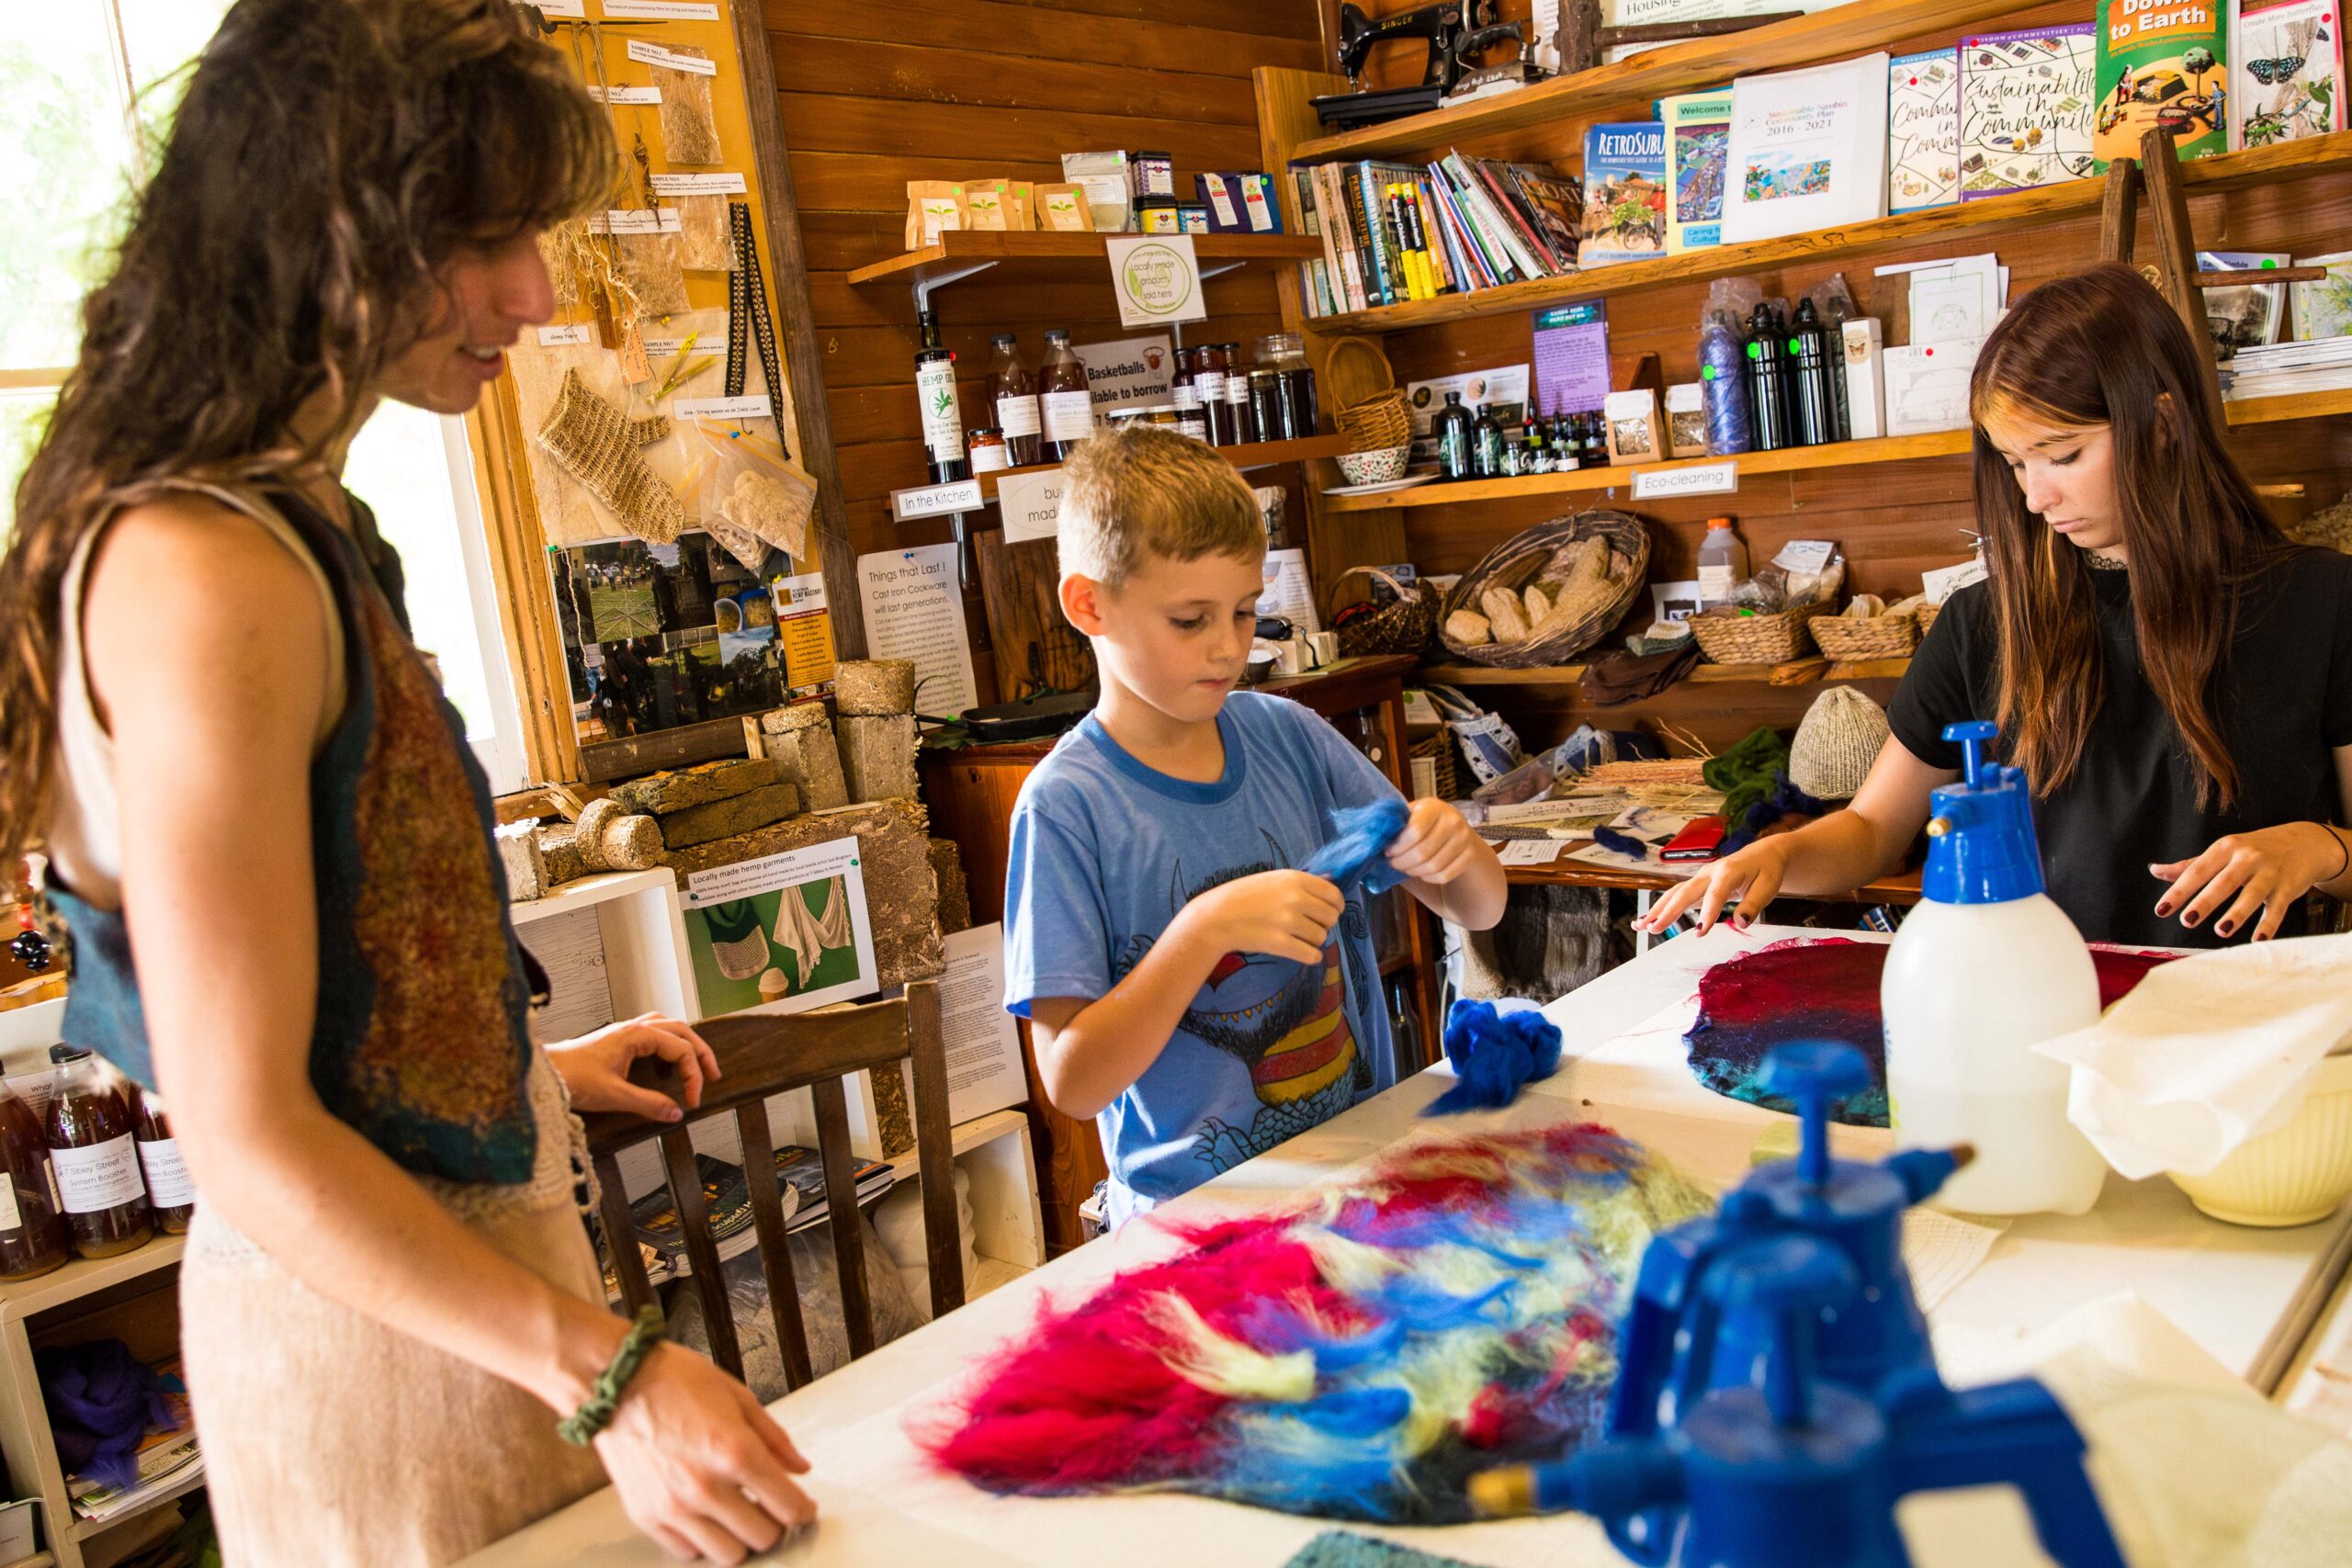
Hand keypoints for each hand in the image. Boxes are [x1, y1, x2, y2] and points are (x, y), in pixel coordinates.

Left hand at [546, 1013, 718, 1120]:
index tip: (693, 1100)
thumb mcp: (614, 1096)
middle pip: (682, 1030)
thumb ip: (648, 1104)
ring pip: (668, 1026)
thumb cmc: (572, 1077)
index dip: (693, 1076)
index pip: (681, 1050)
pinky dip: (669, 1041)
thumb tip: (676, 1113)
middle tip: (713, 1074)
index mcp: (637, 1035)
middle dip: (700, 1052)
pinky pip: (653, 1030)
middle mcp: (634, 1027)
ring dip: (686, 1042)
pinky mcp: (617, 1038)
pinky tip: (668, 1056)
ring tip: (697, 1061)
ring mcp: (625, 1031)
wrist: (544, 1072)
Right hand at [595, 1343, 814, 1562]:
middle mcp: (705, 1486)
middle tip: (771, 1509)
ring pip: (727, 1555)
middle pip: (762, 1538)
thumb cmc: (674, 1380)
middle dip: (775, 1525)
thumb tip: (800, 1468)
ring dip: (740, 1539)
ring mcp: (673, 1507)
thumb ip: (774, 1438)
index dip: (804, 1511)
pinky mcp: (646, 1516)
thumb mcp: (737, 1396)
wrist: (616, 1383)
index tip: (804, 1509)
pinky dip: (703, 1541)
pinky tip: (706, 1517)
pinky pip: (687, 1552)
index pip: (788, 1506)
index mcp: (734, 1451)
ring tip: (738, 1515)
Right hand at [1176, 870, 1343, 965]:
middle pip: (1331, 917)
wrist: (1215, 917)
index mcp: (1294, 878)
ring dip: (1314, 940)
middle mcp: (1295, 898)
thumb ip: (1302, 882)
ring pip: (1322, 937)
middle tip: (1309, 927)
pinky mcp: (1280, 943)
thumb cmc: (1243, 896)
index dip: (1336, 906)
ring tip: (1298, 938)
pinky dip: (1310, 956)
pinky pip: (1312, 954)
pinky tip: (1300, 952)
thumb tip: (1331, 882)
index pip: (1333, 894)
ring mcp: (1288, 921)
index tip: (1330, 912)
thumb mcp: (1273, 879)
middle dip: (1324, 924)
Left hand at [1385, 798, 1483, 884]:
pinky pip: (1446, 875)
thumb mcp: (1408, 814)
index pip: (1414, 832)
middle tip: (1393, 863)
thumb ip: (1395, 824)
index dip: (1397, 847)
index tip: (1387, 851)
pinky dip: (1429, 878)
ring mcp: (1464, 837)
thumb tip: (1372, 842)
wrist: (1451, 823)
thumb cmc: (1421, 820)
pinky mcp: (1470, 854)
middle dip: (1402, 863)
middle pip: (1423, 853)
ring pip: (1434, 866)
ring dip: (1414, 872)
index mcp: (1433, 806)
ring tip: (1405, 868)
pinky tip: (1420, 873)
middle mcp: (1453, 820)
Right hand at [1633, 837, 1798, 936]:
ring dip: (1657, 909)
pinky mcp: (1697, 884)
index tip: (1700, 932)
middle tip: (1653, 930)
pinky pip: (1676, 896)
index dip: (1708, 913)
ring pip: (1675, 893)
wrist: (1764, 853)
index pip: (1715, 894)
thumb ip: (1754, 905)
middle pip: (1684, 893)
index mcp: (1728, 871)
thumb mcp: (1768, 886)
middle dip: (1668, 912)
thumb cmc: (1767, 870)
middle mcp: (1709, 872)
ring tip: (1639, 926)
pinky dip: (1661, 908)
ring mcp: (1700, 877)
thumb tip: (1741, 923)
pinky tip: (1647, 921)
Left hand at [2150, 823, 2347, 941]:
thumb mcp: (2223, 851)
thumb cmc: (2254, 850)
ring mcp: (2270, 872)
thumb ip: (2190, 865)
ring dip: (2238, 913)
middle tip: (2187, 920)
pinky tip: (2258, 940)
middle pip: (2224, 882)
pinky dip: (2269, 924)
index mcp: (2225, 848)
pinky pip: (2278, 908)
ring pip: (2253, 894)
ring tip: (2221, 930)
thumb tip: (2154, 870)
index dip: (2179, 891)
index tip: (2161, 910)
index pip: (2197, 871)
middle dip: (2206, 902)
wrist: (2304, 843)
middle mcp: (2248, 858)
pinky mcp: (2289, 887)